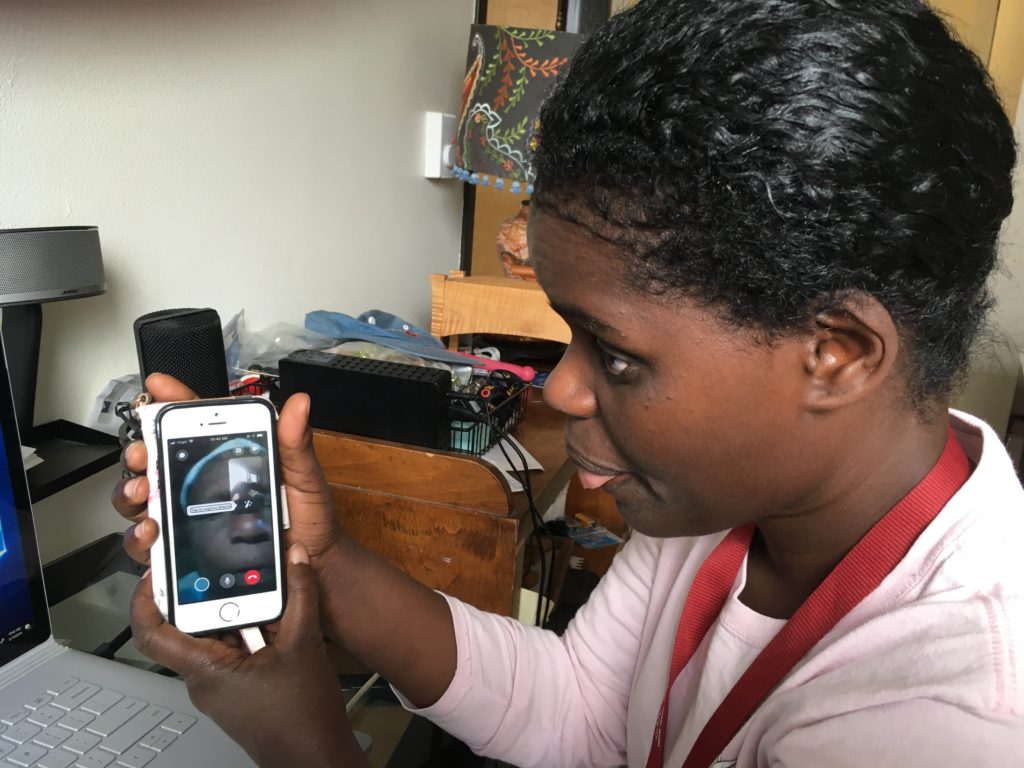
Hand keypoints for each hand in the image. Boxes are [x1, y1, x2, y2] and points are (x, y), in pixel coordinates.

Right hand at [112, 373, 344, 569]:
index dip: (173, 401)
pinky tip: (151, 534)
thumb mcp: (303, 475)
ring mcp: (188, 515)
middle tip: (142, 452)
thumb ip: (296, 443)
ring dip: (131, 492)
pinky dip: (141, 538)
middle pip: (155, 460)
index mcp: (226, 456)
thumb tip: (300, 404)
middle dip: (139, 452)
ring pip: (143, 499)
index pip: (194, 423)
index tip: (157, 387)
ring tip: (142, 492)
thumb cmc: (306, 515)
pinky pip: (152, 544)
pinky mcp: (184, 548)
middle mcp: (200, 482)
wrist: (310, 562)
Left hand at [131, 544, 367, 767]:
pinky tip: (274, 615)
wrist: (315, 759)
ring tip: (257, 586)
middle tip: (220, 564)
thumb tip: (295, 557)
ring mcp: (221, 684)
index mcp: (206, 669)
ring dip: (235, 611)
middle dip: (206, 594)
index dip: (145, 600)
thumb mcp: (304, 643)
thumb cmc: (302, 716)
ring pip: (215, 636)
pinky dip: (249, 628)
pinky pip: (232, 649)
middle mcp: (205, 678)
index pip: (152, 634)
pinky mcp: (237, 687)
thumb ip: (301, 594)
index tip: (155, 572)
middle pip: (188, 627)